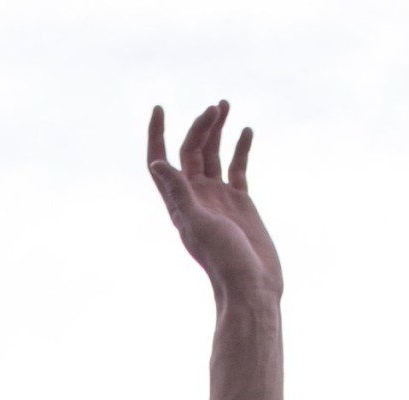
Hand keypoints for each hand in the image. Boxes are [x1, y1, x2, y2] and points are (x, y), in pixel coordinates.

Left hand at [148, 103, 281, 307]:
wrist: (252, 287)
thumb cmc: (223, 261)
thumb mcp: (198, 224)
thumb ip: (179, 193)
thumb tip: (156, 164)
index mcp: (180, 202)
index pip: (161, 161)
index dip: (156, 135)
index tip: (159, 108)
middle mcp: (197, 197)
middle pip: (191, 150)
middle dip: (201, 126)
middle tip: (216, 107)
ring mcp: (219, 198)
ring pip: (214, 154)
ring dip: (218, 130)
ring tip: (224, 105)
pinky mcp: (241, 202)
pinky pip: (238, 167)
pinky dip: (241, 148)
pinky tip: (246, 130)